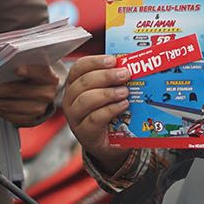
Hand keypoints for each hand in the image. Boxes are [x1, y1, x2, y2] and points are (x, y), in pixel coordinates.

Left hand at [0, 64, 60, 126]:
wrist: (42, 91)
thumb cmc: (31, 74)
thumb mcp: (29, 64)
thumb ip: (17, 60)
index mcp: (50, 76)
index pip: (42, 72)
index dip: (30, 70)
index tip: (17, 69)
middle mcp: (47, 94)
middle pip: (21, 91)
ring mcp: (39, 108)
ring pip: (12, 107)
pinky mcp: (30, 119)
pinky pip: (9, 117)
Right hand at [63, 54, 133, 173]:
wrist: (111, 144)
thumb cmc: (109, 114)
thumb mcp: (110, 94)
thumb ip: (115, 80)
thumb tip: (131, 64)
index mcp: (75, 85)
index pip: (79, 68)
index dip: (95, 61)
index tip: (112, 60)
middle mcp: (71, 100)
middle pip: (83, 82)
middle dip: (106, 76)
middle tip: (125, 74)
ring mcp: (75, 118)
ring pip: (86, 100)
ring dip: (108, 93)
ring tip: (125, 91)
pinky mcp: (84, 133)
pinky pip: (95, 118)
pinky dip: (111, 110)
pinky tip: (123, 105)